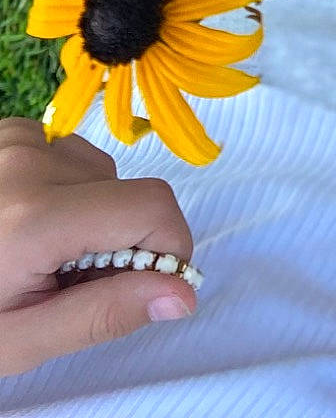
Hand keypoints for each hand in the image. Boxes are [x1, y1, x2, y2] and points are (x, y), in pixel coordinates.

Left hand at [0, 121, 195, 376]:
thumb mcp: (21, 340)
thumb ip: (104, 313)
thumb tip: (181, 294)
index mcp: (35, 217)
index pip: (152, 207)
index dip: (170, 248)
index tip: (150, 287)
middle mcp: (27, 162)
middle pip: (127, 192)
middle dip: (120, 241)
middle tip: (67, 284)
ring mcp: (13, 138)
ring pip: (98, 171)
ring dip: (90, 213)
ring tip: (38, 253)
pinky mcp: (5, 131)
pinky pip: (66, 152)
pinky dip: (62, 187)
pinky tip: (24, 221)